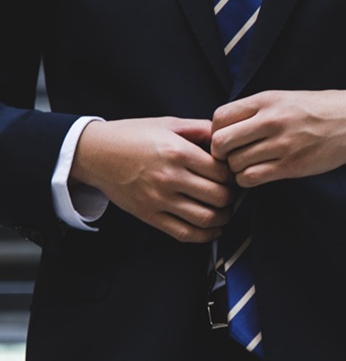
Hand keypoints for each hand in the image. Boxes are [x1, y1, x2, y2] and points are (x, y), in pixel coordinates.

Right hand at [70, 117, 235, 242]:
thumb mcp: (168, 123)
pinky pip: (184, 233)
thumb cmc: (133, 135)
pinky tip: (213, 229)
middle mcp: (170, 177)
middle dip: (232, 196)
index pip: (222, 172)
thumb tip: (227, 137)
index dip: (234, 174)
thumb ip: (200, 129)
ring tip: (225, 210)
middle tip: (232, 192)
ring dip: (223, 218)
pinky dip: (205, 236)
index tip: (233, 173)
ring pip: (206, 218)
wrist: (96, 153)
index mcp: (177, 152)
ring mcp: (159, 199)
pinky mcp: (149, 215)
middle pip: (219, 196)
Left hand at [211, 89, 345, 187]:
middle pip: (221, 143)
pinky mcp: (292, 165)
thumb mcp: (283, 98)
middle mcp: (271, 120)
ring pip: (235, 164)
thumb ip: (254, 111)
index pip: (219, 118)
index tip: (226, 139)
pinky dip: (248, 180)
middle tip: (231, 157)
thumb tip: (223, 129)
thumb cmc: (317, 109)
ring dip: (236, 169)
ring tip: (248, 165)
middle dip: (220, 154)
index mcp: (266, 100)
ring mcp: (282, 144)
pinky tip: (257, 174)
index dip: (215, 132)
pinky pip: (252, 178)